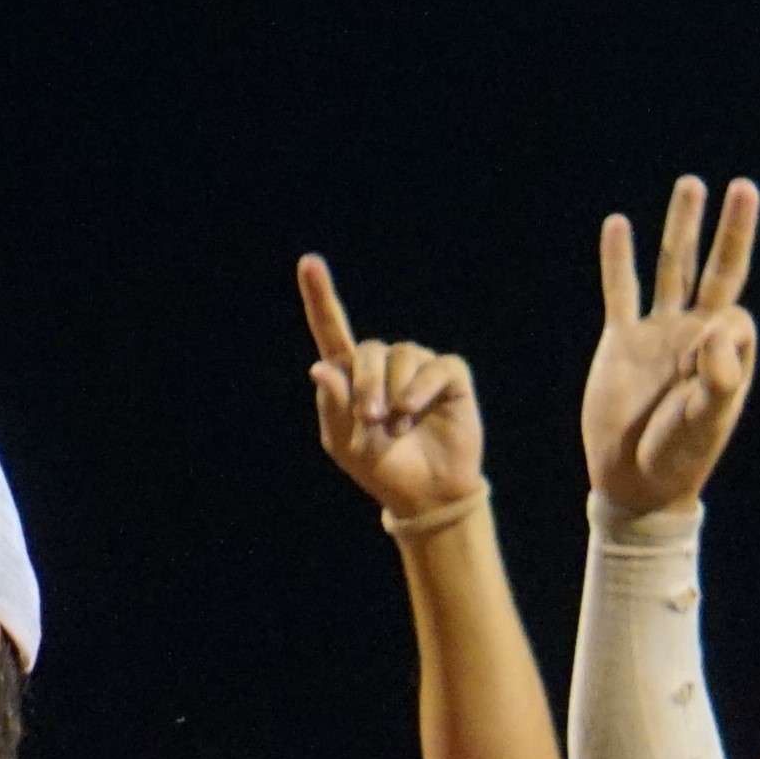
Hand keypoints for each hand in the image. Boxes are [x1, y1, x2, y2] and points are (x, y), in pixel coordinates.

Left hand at [298, 254, 485, 521]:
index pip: (332, 328)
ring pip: (403, 356)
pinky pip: (435, 367)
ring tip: (396, 427)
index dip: (320, 296)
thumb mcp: (344, 444)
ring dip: (396, 393)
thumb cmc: (382, 468)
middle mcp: (385, 364)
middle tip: (369, 420)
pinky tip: (412, 414)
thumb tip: (322, 368)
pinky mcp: (450, 376)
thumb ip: (331, 406)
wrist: (425, 495)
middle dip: (366, 384)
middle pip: (369, 350)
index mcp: (352, 375)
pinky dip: (421, 390)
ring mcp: (419, 367)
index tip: (309, 263)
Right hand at [582, 177, 759, 517]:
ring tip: (691, 185)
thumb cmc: (678, 456)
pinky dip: (619, 259)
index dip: (723, 327)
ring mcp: (659, 334)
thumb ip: (719, 376)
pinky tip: (618, 225)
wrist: (633, 482)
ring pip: (673, 267)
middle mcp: (696, 335)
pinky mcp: (622, 340)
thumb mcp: (706, 420)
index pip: (736, 315)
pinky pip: (621, 291)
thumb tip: (719, 322)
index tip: (702, 361)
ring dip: (682, 227)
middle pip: (717, 269)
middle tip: (744, 186)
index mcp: (725, 355)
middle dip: (731, 230)